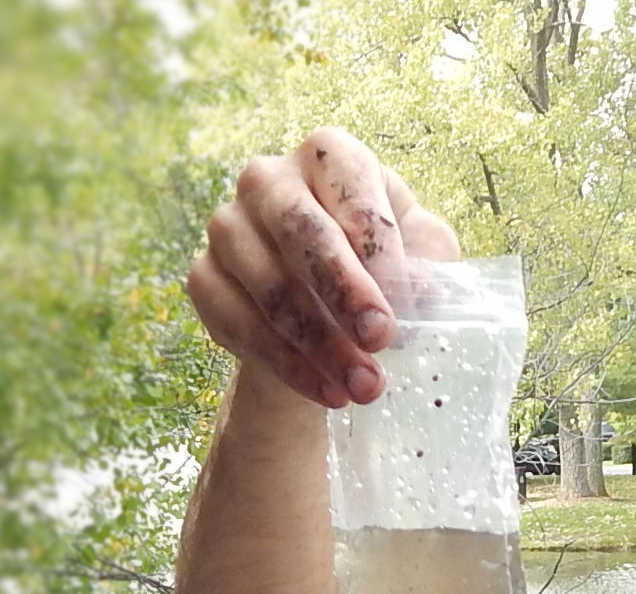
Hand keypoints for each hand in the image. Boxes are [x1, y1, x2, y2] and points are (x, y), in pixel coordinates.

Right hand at [186, 126, 461, 410]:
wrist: (327, 311)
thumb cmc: (384, 266)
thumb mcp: (424, 255)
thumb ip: (430, 262)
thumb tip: (421, 290)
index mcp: (329, 157)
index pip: (350, 185)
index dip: (379, 245)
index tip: (402, 298)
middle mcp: (268, 179)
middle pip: (300, 230)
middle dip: (343, 291)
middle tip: (380, 340)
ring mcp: (228, 227)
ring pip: (269, 286)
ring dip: (322, 345)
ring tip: (366, 388)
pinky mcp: (205, 278)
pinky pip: (239, 323)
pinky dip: (289, 365)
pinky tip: (329, 393)